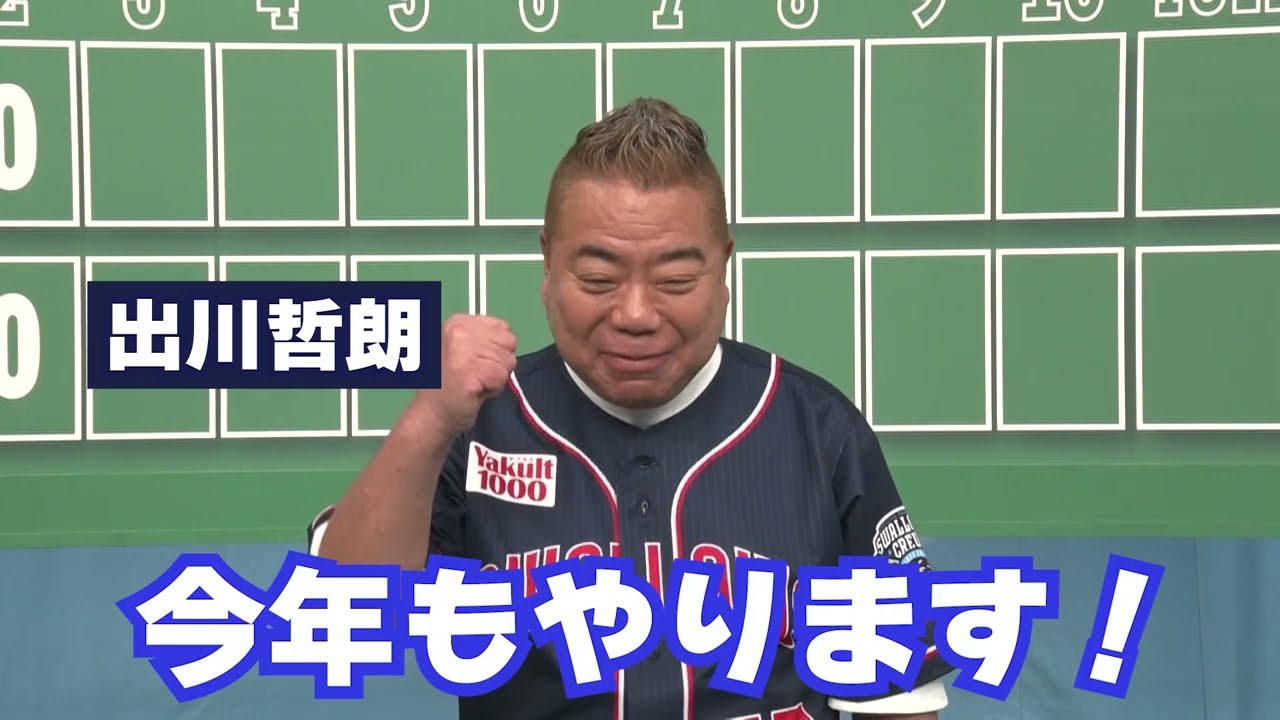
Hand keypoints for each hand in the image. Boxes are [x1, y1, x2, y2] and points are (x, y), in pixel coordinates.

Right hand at [416, 313, 517, 434]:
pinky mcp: (470, 371)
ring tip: (475, 382)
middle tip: (477, 374)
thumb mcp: (464, 349)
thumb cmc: (450, 383)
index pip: (502, 327)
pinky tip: (476, 391)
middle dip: (499, 362)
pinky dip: (494, 388)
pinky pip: (501, 376)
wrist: (432, 413)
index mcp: (458, 323)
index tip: (477, 361)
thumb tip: (509, 338)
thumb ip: (485, 338)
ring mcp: (463, 350)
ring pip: (507, 360)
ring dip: (497, 376)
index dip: (497, 348)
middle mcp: (459, 331)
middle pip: (509, 342)